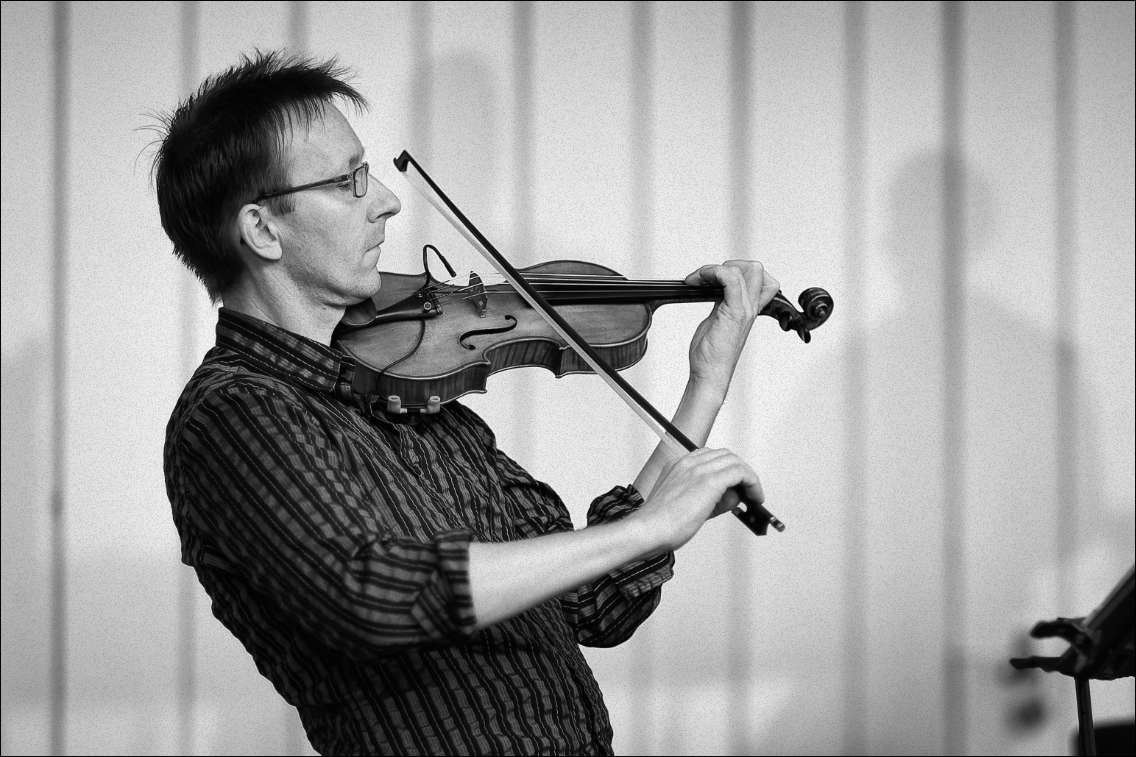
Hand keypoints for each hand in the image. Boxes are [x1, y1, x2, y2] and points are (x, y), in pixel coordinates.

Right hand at [627, 447, 764, 553]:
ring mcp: (698, 469)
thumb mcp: (686, 506)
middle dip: (740, 472)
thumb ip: (711, 500)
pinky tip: (754, 498)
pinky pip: (740, 473)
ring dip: (748, 478)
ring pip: (735, 461)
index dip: (726, 471)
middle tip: (748, 492)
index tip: (735, 487)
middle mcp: (688, 463)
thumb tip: (734, 499)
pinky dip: (752, 483)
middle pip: (725, 456)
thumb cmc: (660, 525)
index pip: (710, 458)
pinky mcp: (710, 481)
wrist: (648, 530)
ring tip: (753, 497)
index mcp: (677, 466)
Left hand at [684, 260, 779, 397]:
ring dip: (715, 268)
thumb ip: (720, 303)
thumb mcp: (716, 321)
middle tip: (706, 278)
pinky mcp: (734, 312)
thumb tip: (712, 288)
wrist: (709, 374)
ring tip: (698, 280)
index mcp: (748, 309)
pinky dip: (712, 272)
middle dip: (728, 264)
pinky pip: (730, 279)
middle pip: (755, 268)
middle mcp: (750, 307)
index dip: (739, 269)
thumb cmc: (711, 355)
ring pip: (745, 269)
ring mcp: (744, 309)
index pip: (760, 278)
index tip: (714, 278)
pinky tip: (697, 282)